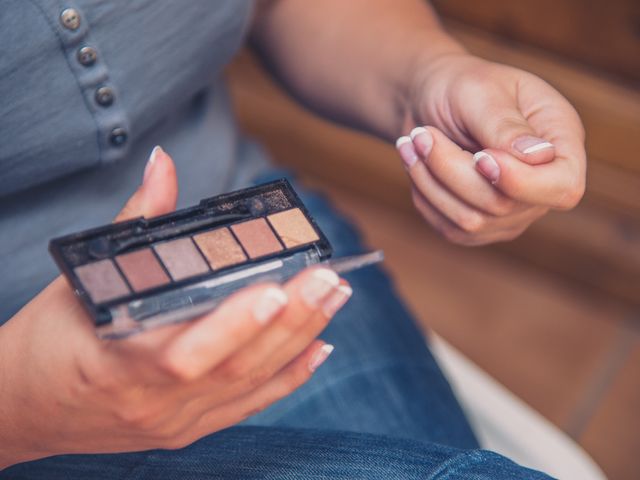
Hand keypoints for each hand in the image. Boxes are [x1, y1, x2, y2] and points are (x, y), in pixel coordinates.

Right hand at [0, 147, 350, 467]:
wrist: (21, 409)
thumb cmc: (47, 343)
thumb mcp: (83, 282)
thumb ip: (133, 224)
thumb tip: (163, 164)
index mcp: (118, 365)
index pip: (186, 352)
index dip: (235, 324)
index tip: (278, 287)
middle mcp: (153, 403)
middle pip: (235, 366)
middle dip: (291, 321)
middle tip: (330, 281)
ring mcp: (174, 423)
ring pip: (248, 385)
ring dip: (298, 341)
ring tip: (334, 300)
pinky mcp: (186, 430)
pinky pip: (246, 407)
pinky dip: (287, 378)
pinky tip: (319, 349)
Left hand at [395, 54, 585, 244]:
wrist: (428, 100)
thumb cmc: (460, 85)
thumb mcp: (481, 91)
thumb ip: (506, 125)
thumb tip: (538, 157)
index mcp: (560, 138)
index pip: (564, 186)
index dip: (522, 182)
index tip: (480, 157)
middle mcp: (543, 182)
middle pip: (504, 206)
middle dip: (452, 170)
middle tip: (421, 134)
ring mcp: (514, 211)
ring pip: (472, 221)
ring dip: (431, 181)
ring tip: (413, 143)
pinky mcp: (481, 226)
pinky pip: (450, 228)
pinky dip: (425, 196)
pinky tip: (416, 164)